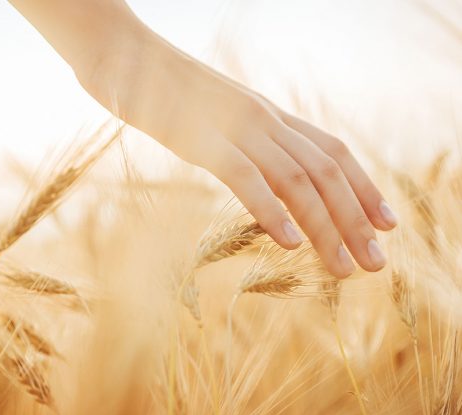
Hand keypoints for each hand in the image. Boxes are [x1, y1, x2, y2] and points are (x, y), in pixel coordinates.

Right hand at [76, 26, 397, 278]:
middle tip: (376, 263)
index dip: (364, 187)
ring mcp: (234, 127)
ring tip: (344, 268)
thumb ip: (243, 140)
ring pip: (295, 179)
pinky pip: (245, 178)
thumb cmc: (165, 90)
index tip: (385, 223)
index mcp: (268, 114)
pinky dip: (271, 210)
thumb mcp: (217, 115)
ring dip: (325, 226)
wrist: (122, 53)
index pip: (332, 151)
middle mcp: (263, 118)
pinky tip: (290, 242)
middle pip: (325, 171)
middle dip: (356, 219)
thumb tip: (262, 174)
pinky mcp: (201, 138)